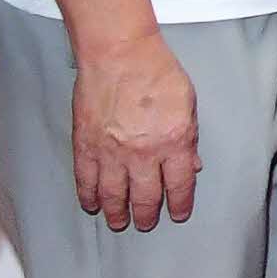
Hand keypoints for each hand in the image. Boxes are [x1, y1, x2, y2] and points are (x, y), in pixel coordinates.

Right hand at [71, 29, 201, 233]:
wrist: (119, 53)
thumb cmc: (158, 72)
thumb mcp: (188, 104)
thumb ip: (189, 139)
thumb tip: (190, 166)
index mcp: (175, 142)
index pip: (180, 186)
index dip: (180, 205)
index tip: (178, 215)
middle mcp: (143, 154)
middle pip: (146, 197)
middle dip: (146, 215)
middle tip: (145, 224)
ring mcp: (111, 152)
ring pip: (113, 195)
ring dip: (116, 213)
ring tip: (119, 223)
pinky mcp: (85, 146)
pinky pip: (86, 180)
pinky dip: (88, 196)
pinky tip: (92, 205)